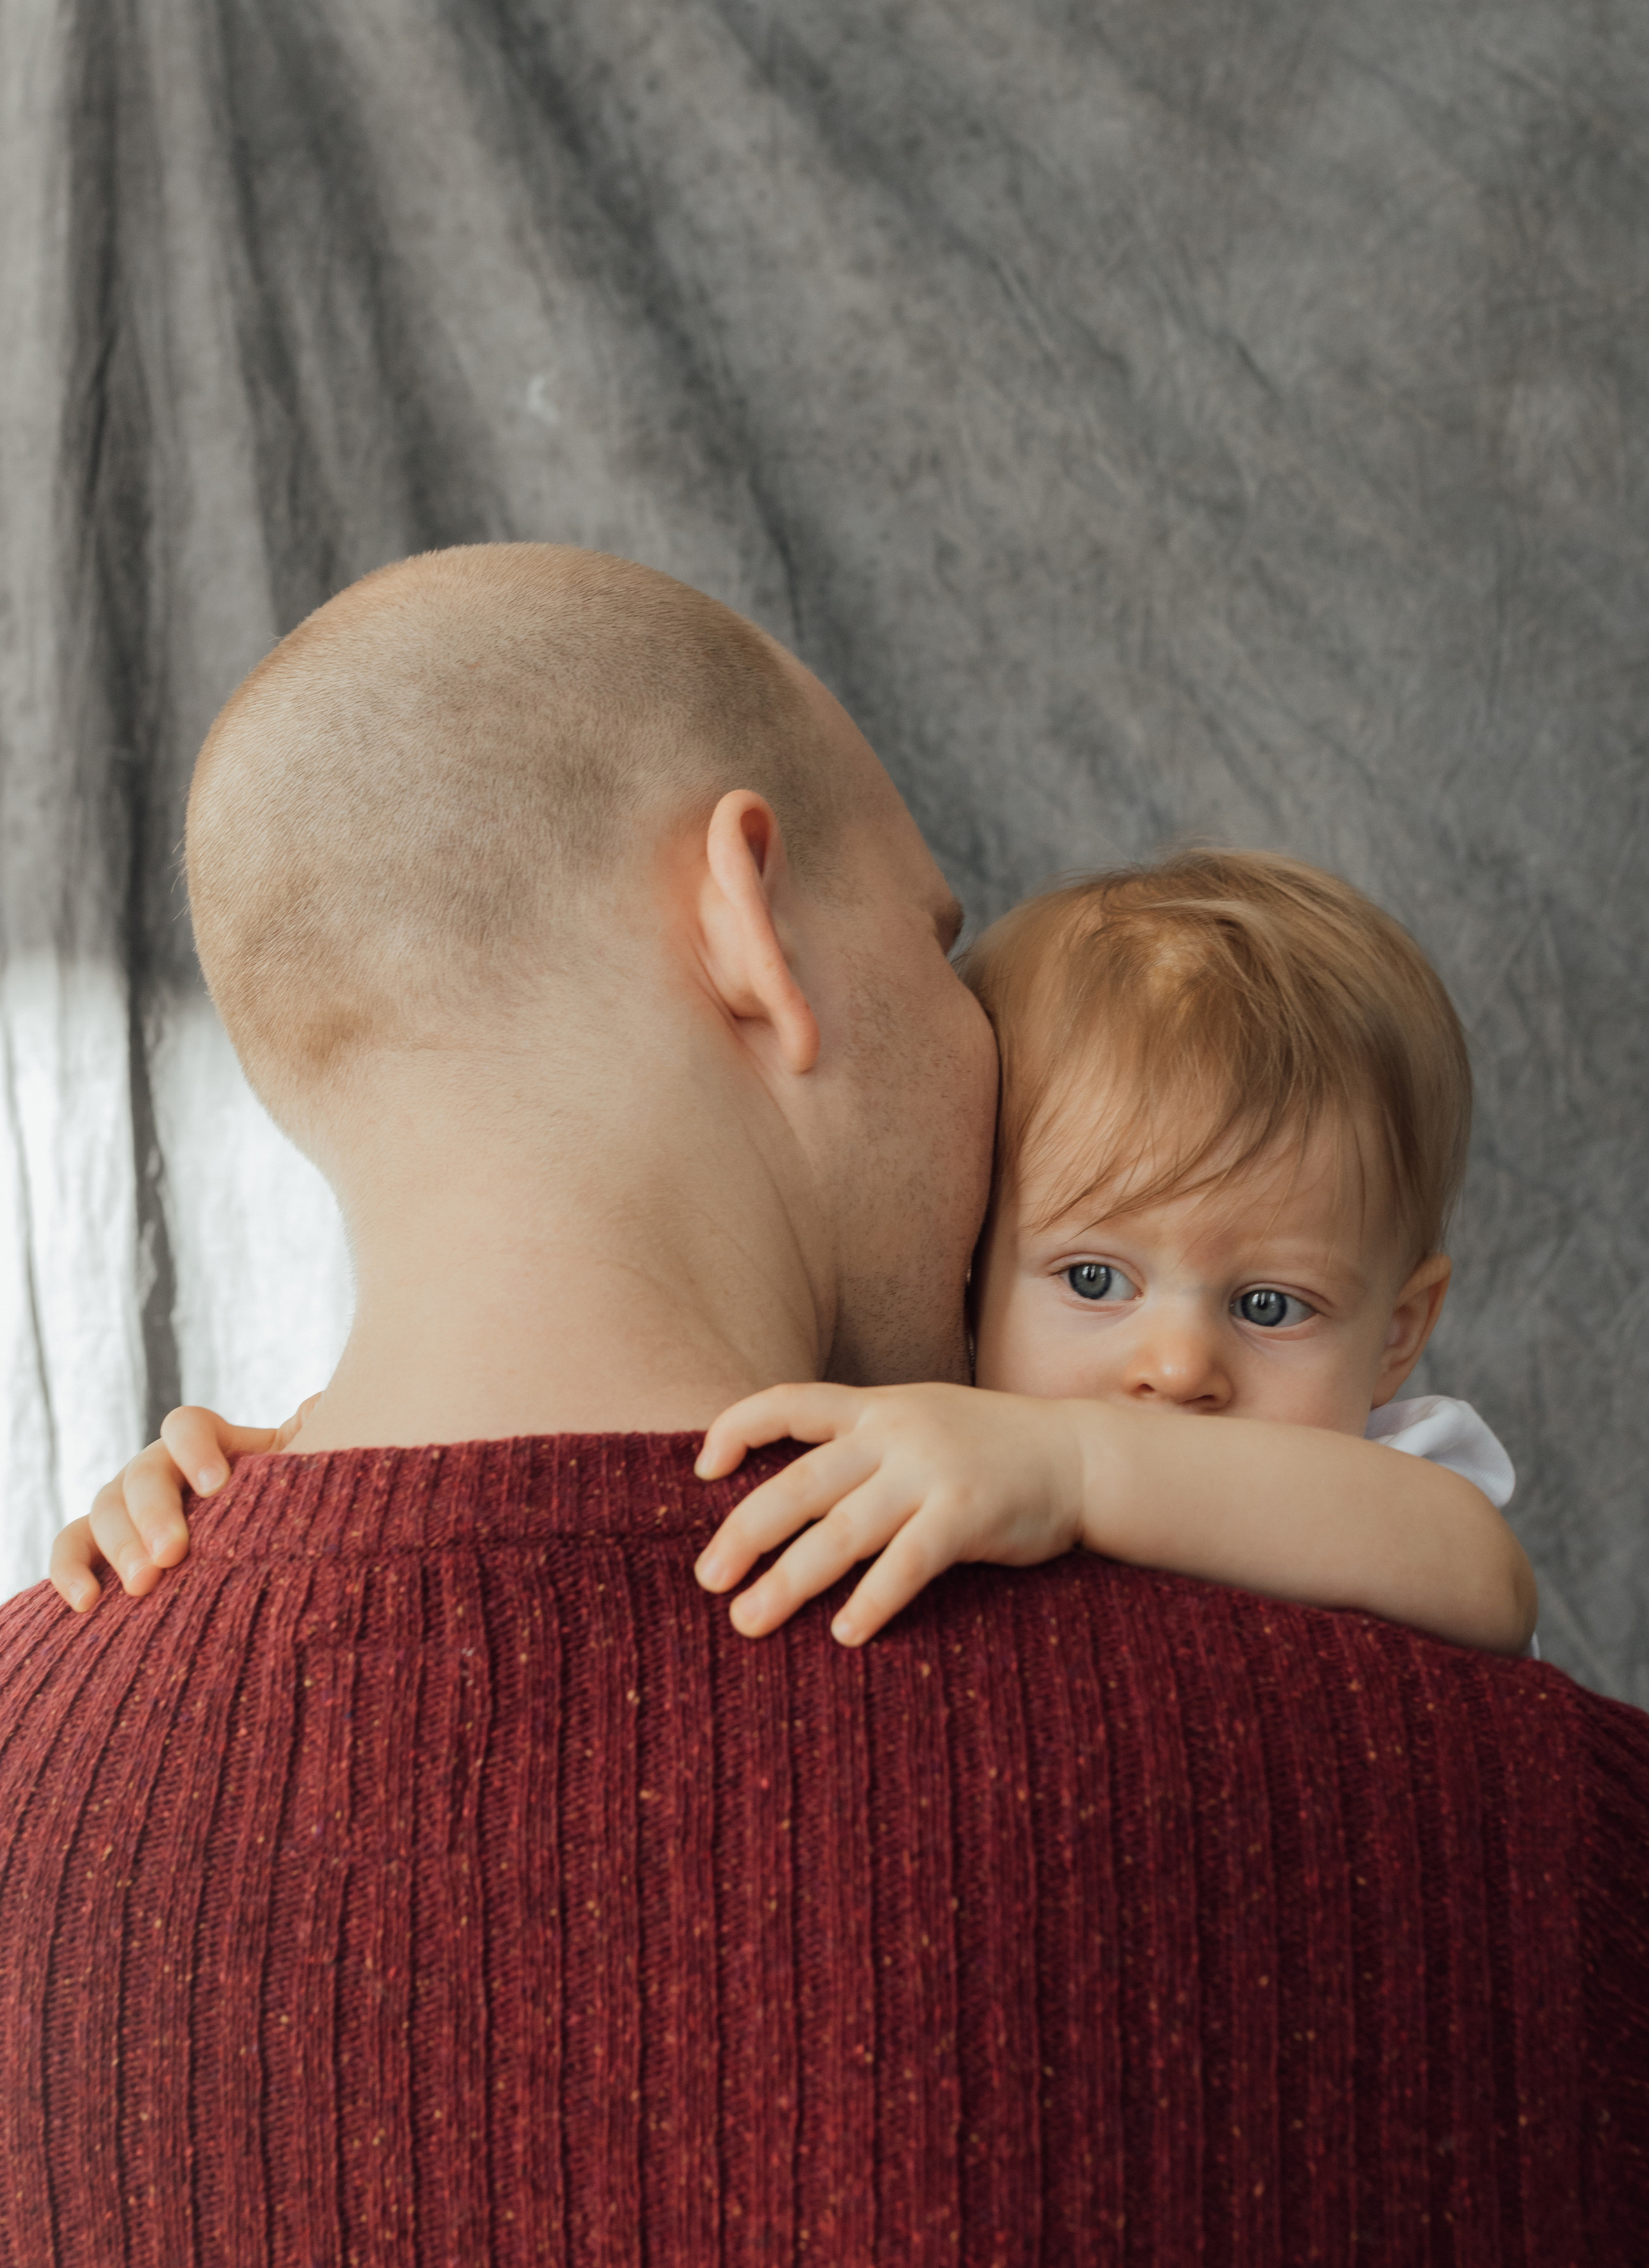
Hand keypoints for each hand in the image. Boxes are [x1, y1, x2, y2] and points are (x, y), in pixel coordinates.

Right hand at [49, 1395, 321, 1611]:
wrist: (269, 1568)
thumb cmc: (291, 1514)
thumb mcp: (305, 1477)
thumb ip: (309, 1440)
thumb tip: (318, 1406)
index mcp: (210, 1445)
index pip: (187, 1426)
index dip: (196, 1450)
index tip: (218, 1488)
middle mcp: (162, 1470)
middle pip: (143, 1473)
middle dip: (154, 1513)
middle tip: (173, 1553)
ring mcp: (127, 1509)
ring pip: (104, 1510)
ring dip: (119, 1547)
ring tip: (144, 1586)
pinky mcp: (102, 1551)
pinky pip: (71, 1549)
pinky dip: (69, 1572)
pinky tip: (86, 1604)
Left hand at [693, 1381, 1086, 1644]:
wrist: (1081, 1455)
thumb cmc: (990, 1451)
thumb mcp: (920, 1425)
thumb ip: (863, 1450)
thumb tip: (789, 1502)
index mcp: (876, 1411)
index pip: (788, 1402)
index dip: (736, 1428)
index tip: (701, 1469)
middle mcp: (895, 1435)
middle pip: (799, 1483)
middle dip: (745, 1533)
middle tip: (707, 1581)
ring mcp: (931, 1472)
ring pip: (841, 1529)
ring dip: (789, 1581)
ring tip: (750, 1621)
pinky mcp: (967, 1513)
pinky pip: (907, 1563)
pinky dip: (872, 1601)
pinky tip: (844, 1635)